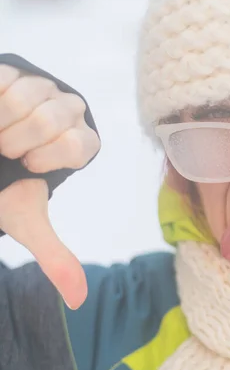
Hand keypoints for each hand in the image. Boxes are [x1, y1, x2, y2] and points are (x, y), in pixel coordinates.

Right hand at [0, 64, 99, 308]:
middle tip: (6, 150)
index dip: (46, 158)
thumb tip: (79, 299)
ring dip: (3, 121)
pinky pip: (7, 80)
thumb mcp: (26, 216)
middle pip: (56, 117)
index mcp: (81, 144)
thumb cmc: (4, 182)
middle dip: (20, 140)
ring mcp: (45, 86)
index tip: (27, 165)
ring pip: (32, 95)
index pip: (78, 145)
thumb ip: (55, 255)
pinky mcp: (15, 71)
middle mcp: (72, 112)